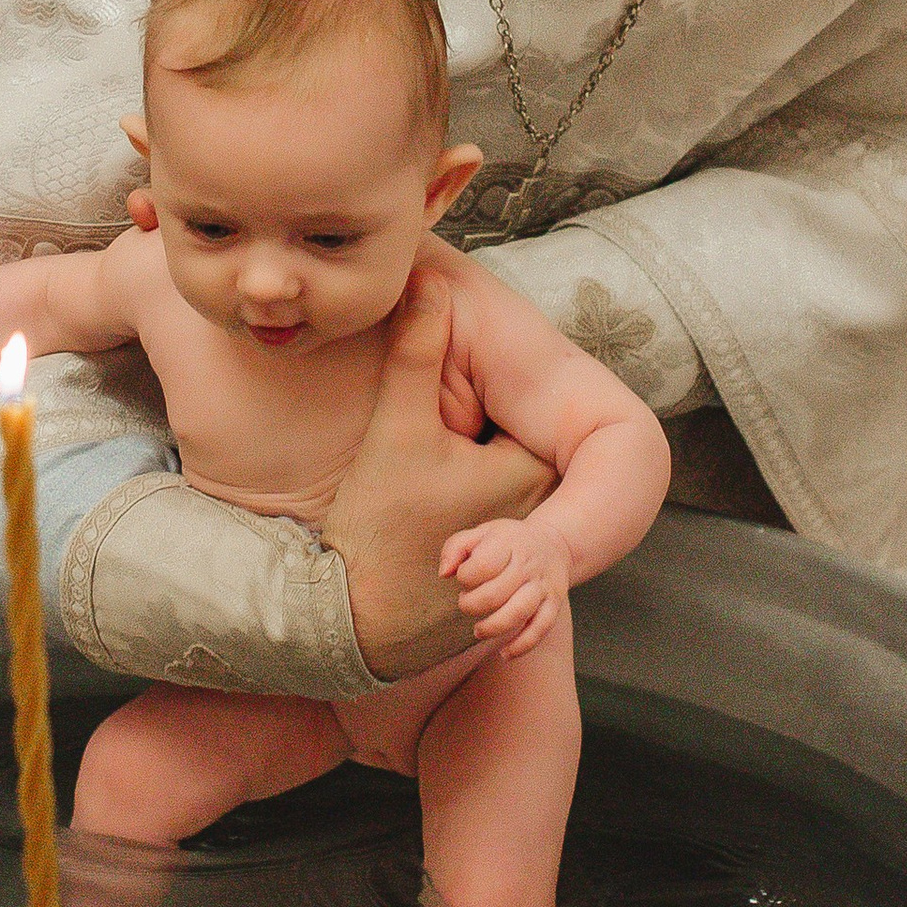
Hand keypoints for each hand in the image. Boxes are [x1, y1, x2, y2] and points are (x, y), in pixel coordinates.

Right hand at [321, 273, 553, 674]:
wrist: (360, 623)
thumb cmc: (378, 529)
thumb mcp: (397, 431)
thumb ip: (416, 354)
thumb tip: (425, 283)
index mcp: (534, 469)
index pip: (518, 402)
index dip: (475, 396)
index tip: (445, 411)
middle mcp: (546, 509)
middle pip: (511, 436)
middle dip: (476, 430)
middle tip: (430, 452)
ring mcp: (530, 545)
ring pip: (501, 476)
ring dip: (470, 468)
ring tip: (425, 485)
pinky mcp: (509, 573)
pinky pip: (495, 517)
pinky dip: (468, 507)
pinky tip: (427, 513)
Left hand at [440, 514, 570, 653]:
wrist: (555, 543)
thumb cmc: (508, 541)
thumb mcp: (481, 533)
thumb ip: (455, 548)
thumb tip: (444, 574)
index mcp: (507, 543)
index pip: (482, 565)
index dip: (465, 577)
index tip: (464, 578)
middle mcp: (528, 564)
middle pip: (496, 593)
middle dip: (472, 604)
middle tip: (466, 602)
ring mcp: (542, 586)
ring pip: (519, 613)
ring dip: (493, 627)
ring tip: (478, 631)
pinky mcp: (553, 604)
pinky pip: (540, 628)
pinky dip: (522, 645)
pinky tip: (505, 654)